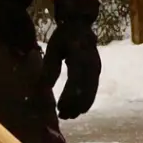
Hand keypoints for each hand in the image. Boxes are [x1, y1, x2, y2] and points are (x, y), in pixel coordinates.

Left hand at [42, 0, 101, 119]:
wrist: (81, 25)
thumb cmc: (64, 37)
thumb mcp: (53, 49)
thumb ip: (50, 68)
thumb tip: (45, 89)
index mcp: (79, 58)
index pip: (74, 83)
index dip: (68, 98)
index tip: (59, 109)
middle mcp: (91, 65)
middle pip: (85, 91)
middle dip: (76, 106)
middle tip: (65, 117)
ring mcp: (97, 69)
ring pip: (91, 92)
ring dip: (82, 105)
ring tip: (71, 115)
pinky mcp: (97, 71)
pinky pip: (94, 89)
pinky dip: (87, 100)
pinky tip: (80, 108)